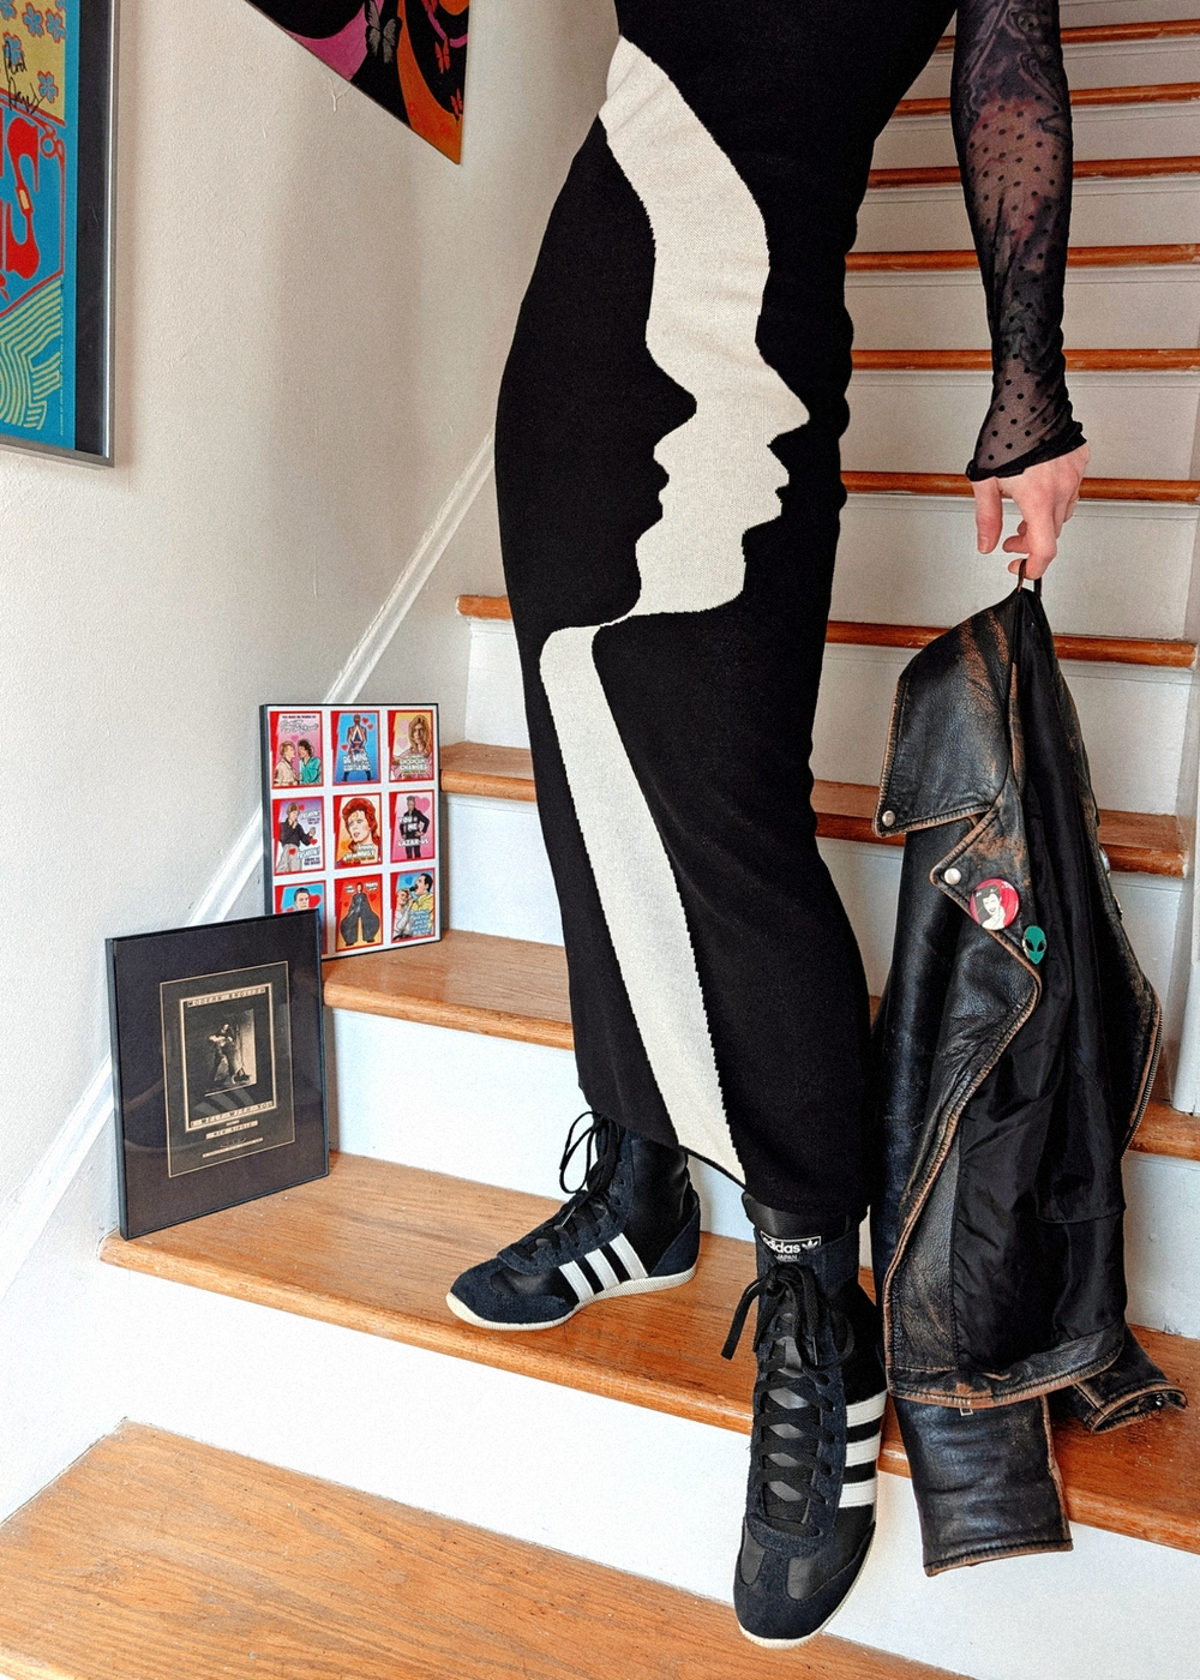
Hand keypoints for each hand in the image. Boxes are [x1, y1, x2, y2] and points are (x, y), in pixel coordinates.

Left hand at [972, 443, 1089, 579]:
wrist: (1027, 395)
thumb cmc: (1004, 431)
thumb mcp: (985, 480)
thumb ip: (986, 517)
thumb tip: (986, 544)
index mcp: (1038, 498)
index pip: (1045, 550)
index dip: (1033, 567)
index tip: (1022, 569)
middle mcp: (1061, 488)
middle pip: (1052, 533)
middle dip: (1031, 541)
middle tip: (1012, 537)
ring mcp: (1074, 473)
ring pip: (1063, 512)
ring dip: (1044, 520)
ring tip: (1024, 512)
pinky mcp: (1080, 459)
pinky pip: (1071, 488)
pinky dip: (1056, 496)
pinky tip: (1039, 487)